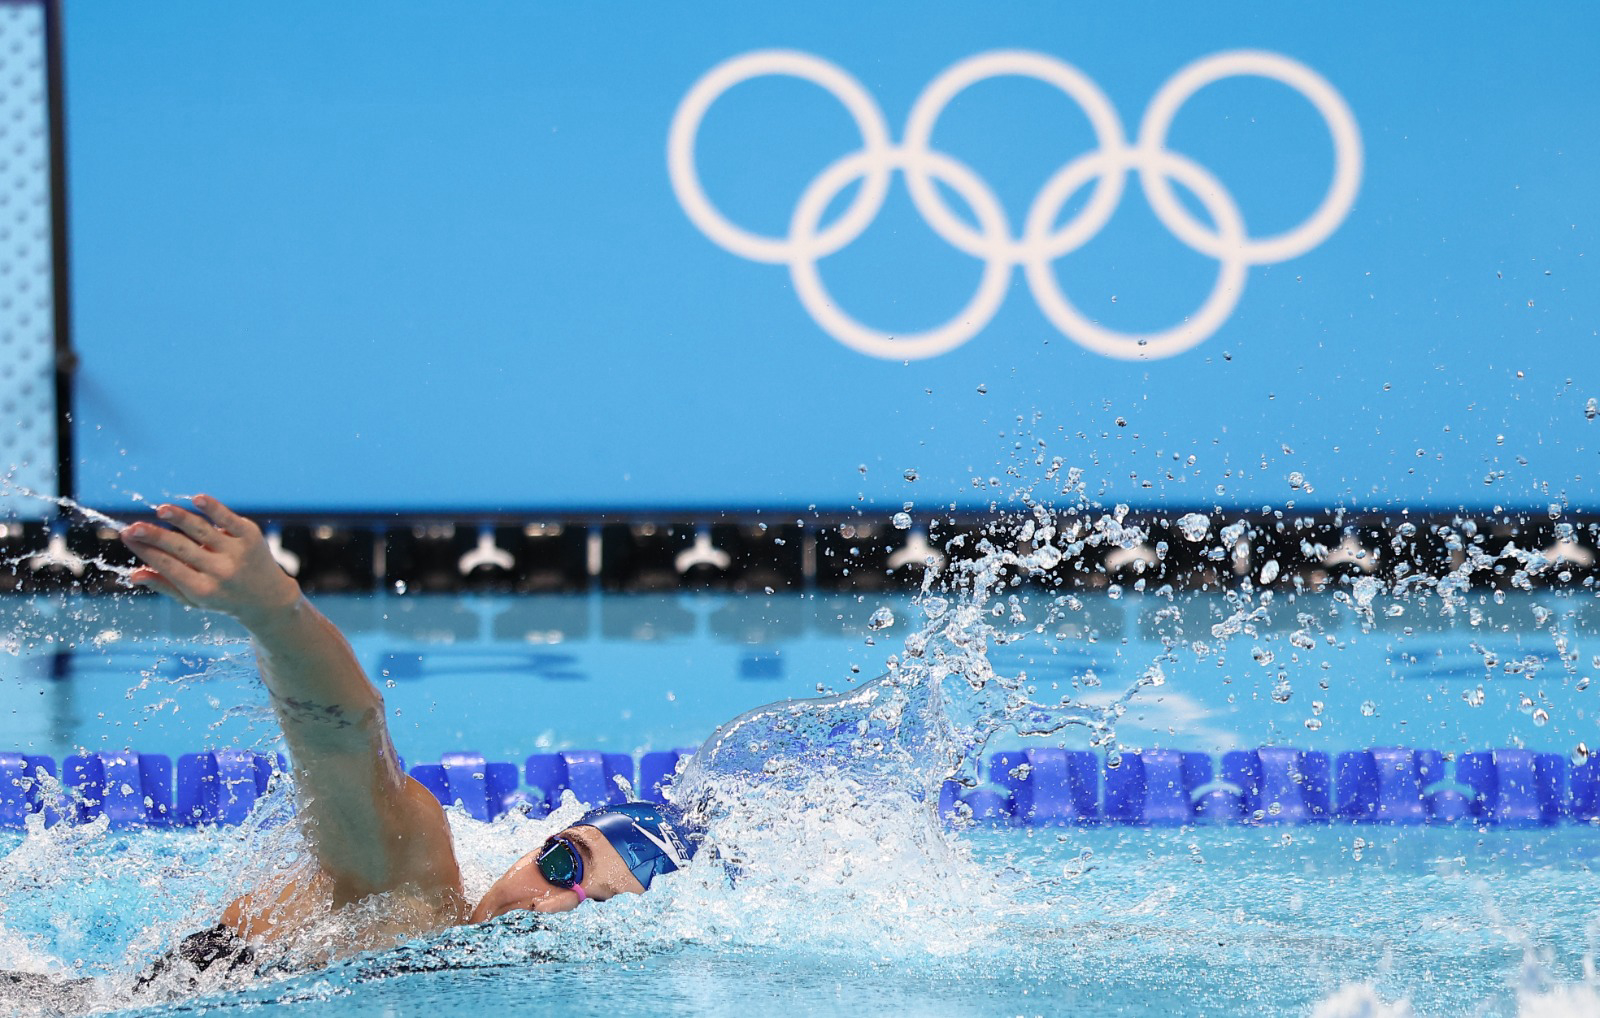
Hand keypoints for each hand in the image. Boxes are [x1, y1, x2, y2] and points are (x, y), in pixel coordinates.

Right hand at [121, 495, 301, 629]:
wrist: (269, 598)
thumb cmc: (223, 598)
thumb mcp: (193, 599)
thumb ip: (165, 585)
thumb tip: (133, 574)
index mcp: (202, 589)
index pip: (167, 566)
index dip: (145, 550)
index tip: (126, 536)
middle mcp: (220, 572)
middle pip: (181, 548)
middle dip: (154, 536)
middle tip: (132, 526)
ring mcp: (236, 553)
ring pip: (203, 531)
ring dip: (180, 519)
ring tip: (161, 510)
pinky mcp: (251, 536)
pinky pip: (229, 520)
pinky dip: (213, 509)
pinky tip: (196, 499)